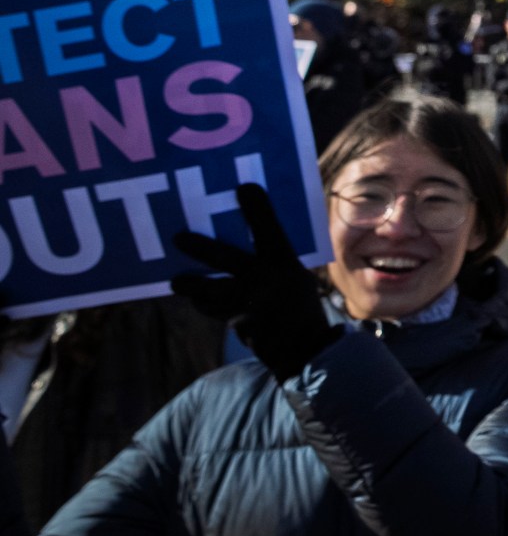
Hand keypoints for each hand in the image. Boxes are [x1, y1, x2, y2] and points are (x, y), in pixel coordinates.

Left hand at [170, 183, 338, 380]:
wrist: (303, 348)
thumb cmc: (298, 306)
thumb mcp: (294, 277)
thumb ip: (273, 261)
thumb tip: (236, 240)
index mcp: (286, 263)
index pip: (271, 230)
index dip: (258, 208)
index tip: (244, 187)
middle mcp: (266, 279)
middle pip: (224, 256)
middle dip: (198, 246)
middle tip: (178, 237)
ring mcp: (249, 302)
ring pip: (208, 287)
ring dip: (189, 284)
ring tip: (176, 281)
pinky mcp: (236, 322)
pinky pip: (212, 308)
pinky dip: (205, 303)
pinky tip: (201, 301)